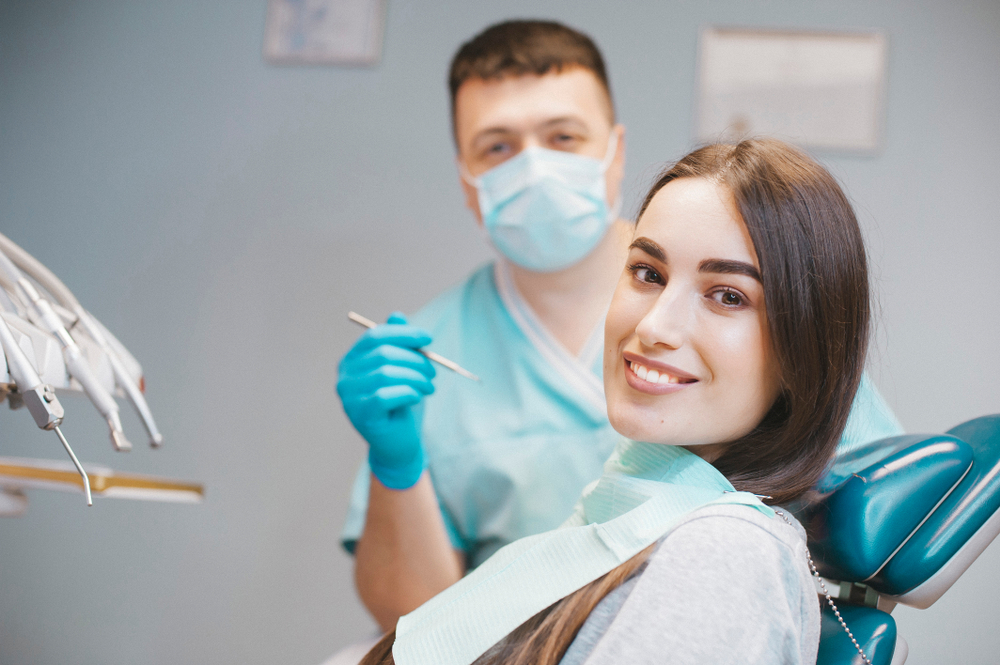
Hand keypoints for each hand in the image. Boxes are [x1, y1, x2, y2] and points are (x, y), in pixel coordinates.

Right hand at [337, 312, 435, 488]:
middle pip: (382, 354)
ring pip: (386, 373)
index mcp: (351, 362)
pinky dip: (408, 392)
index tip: (429, 338)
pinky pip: (386, 395)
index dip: (403, 334)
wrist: (399, 444)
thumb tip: (397, 316)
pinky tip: (417, 398)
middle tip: (433, 373)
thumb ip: (397, 344)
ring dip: (416, 378)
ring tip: (429, 387)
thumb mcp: (402, 370)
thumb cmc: (401, 404)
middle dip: (415, 360)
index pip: (374, 336)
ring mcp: (349, 398)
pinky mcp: (360, 415)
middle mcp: (344, 378)